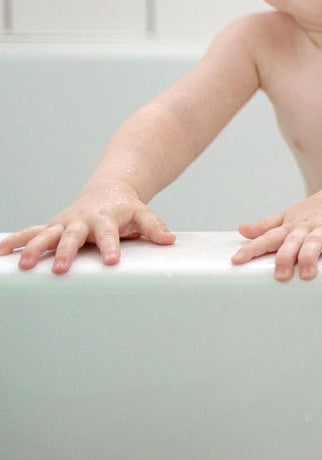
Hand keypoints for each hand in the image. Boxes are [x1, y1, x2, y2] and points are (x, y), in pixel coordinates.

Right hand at [0, 181, 174, 273]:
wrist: (108, 190)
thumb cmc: (125, 208)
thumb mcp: (142, 214)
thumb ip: (153, 227)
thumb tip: (168, 240)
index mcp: (105, 218)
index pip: (109, 234)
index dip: (110, 247)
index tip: (112, 261)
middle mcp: (81, 221)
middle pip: (72, 236)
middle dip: (66, 252)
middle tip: (62, 269)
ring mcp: (64, 223)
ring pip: (45, 235)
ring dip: (34, 249)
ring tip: (24, 265)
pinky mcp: (52, 226)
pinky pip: (30, 233)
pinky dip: (14, 241)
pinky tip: (0, 252)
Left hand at [231, 196, 321, 280]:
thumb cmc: (313, 213)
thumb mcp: (287, 218)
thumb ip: (266, 226)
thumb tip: (242, 230)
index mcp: (289, 227)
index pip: (267, 239)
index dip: (252, 249)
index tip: (237, 260)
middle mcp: (304, 227)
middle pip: (291, 243)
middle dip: (285, 258)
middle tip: (281, 276)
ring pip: (315, 242)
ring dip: (310, 256)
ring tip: (308, 274)